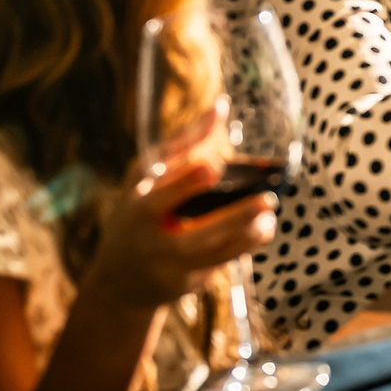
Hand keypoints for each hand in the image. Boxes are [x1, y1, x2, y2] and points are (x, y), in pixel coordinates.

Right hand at [87, 160, 275, 310]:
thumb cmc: (137, 212)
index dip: (187, 181)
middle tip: (268, 200)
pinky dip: (246, 245)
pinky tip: (262, 229)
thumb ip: (182, 144)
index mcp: (141, 209)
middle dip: (235, 218)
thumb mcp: (144, 179)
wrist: (120, 280)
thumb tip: (220, 107)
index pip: (163, 195)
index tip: (213, 166)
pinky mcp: (189, 284)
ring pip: (221, 254)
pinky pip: (224, 263)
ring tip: (270, 217)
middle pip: (200, 235)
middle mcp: (156, 242)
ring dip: (251, 235)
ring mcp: (173, 268)